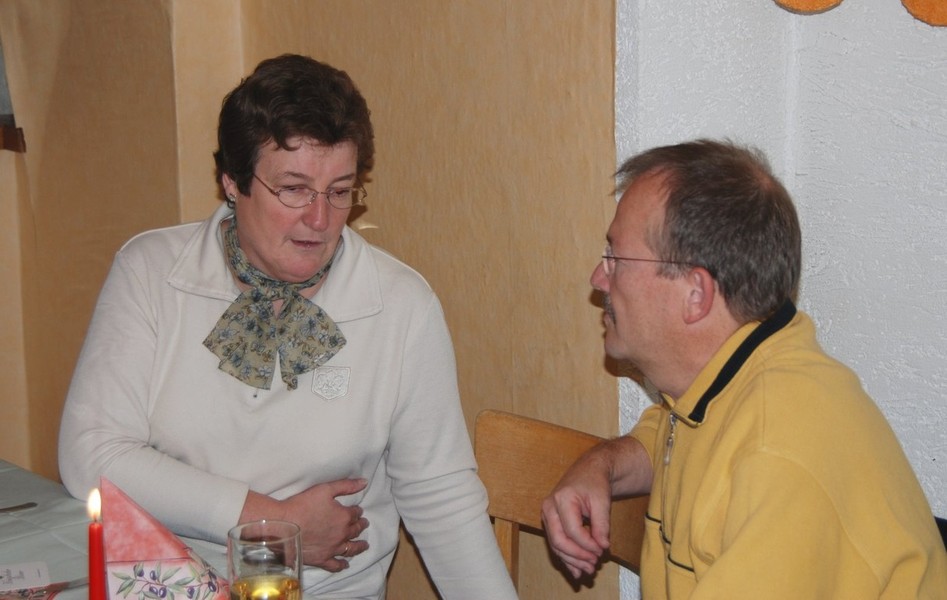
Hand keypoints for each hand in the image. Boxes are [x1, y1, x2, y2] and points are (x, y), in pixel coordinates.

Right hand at [242, 478, 369, 571]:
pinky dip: (342, 565)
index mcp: (344, 517)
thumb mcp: (325, 489)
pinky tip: (345, 565)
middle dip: (360, 526)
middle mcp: (341, 534)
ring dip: (359, 546)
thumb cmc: (303, 504)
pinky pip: (335, 565)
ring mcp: (332, 549)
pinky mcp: (321, 559)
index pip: (355, 513)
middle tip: (364, 524)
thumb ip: (346, 486)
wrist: (283, 525)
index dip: (357, 511)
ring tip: (364, 545)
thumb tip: (364, 482)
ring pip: (350, 548)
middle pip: (355, 530)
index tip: (358, 510)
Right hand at [541, 457, 612, 577]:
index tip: (602, 550)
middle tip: (594, 564)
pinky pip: (556, 544)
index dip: (587, 544)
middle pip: (559, 540)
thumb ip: (602, 524)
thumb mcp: (602, 501)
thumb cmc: (594, 483)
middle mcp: (549, 508)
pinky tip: (576, 570)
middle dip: (577, 556)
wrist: (587, 471)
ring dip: (572, 560)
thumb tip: (602, 546)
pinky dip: (567, 558)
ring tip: (588, 570)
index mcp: (560, 499)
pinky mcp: (551, 523)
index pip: (572, 530)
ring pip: (556, 545)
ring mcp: (547, 516)